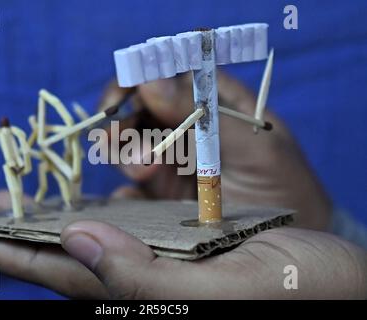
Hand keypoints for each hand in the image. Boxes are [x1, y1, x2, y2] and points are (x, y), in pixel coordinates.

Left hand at [0, 192, 366, 298]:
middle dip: (10, 233)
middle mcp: (142, 280)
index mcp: (143, 296)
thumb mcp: (225, 292)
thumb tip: (76, 239)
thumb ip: (144, 278)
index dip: (4, 253)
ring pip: (85, 238)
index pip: (57, 274)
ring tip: (3, 202)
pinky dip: (90, 209)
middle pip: (60, 256)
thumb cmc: (299, 292)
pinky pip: (122, 224)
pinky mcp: (181, 242)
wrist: (343, 284)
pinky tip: (73, 200)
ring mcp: (160, 260)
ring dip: (44, 217)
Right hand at [99, 72, 331, 229]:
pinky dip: (125, 189)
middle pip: (138, 109)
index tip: (119, 98)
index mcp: (210, 98)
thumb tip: (150, 80)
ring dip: (125, 155)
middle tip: (125, 145)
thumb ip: (205, 114)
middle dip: (126, 124)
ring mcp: (171, 158)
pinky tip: (132, 196)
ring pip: (129, 145)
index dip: (136, 79)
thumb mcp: (254, 146)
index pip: (165, 75)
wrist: (287, 235)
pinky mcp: (162, 192)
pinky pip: (131, 185)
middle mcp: (185, 124)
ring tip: (144, 171)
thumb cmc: (283, 182)